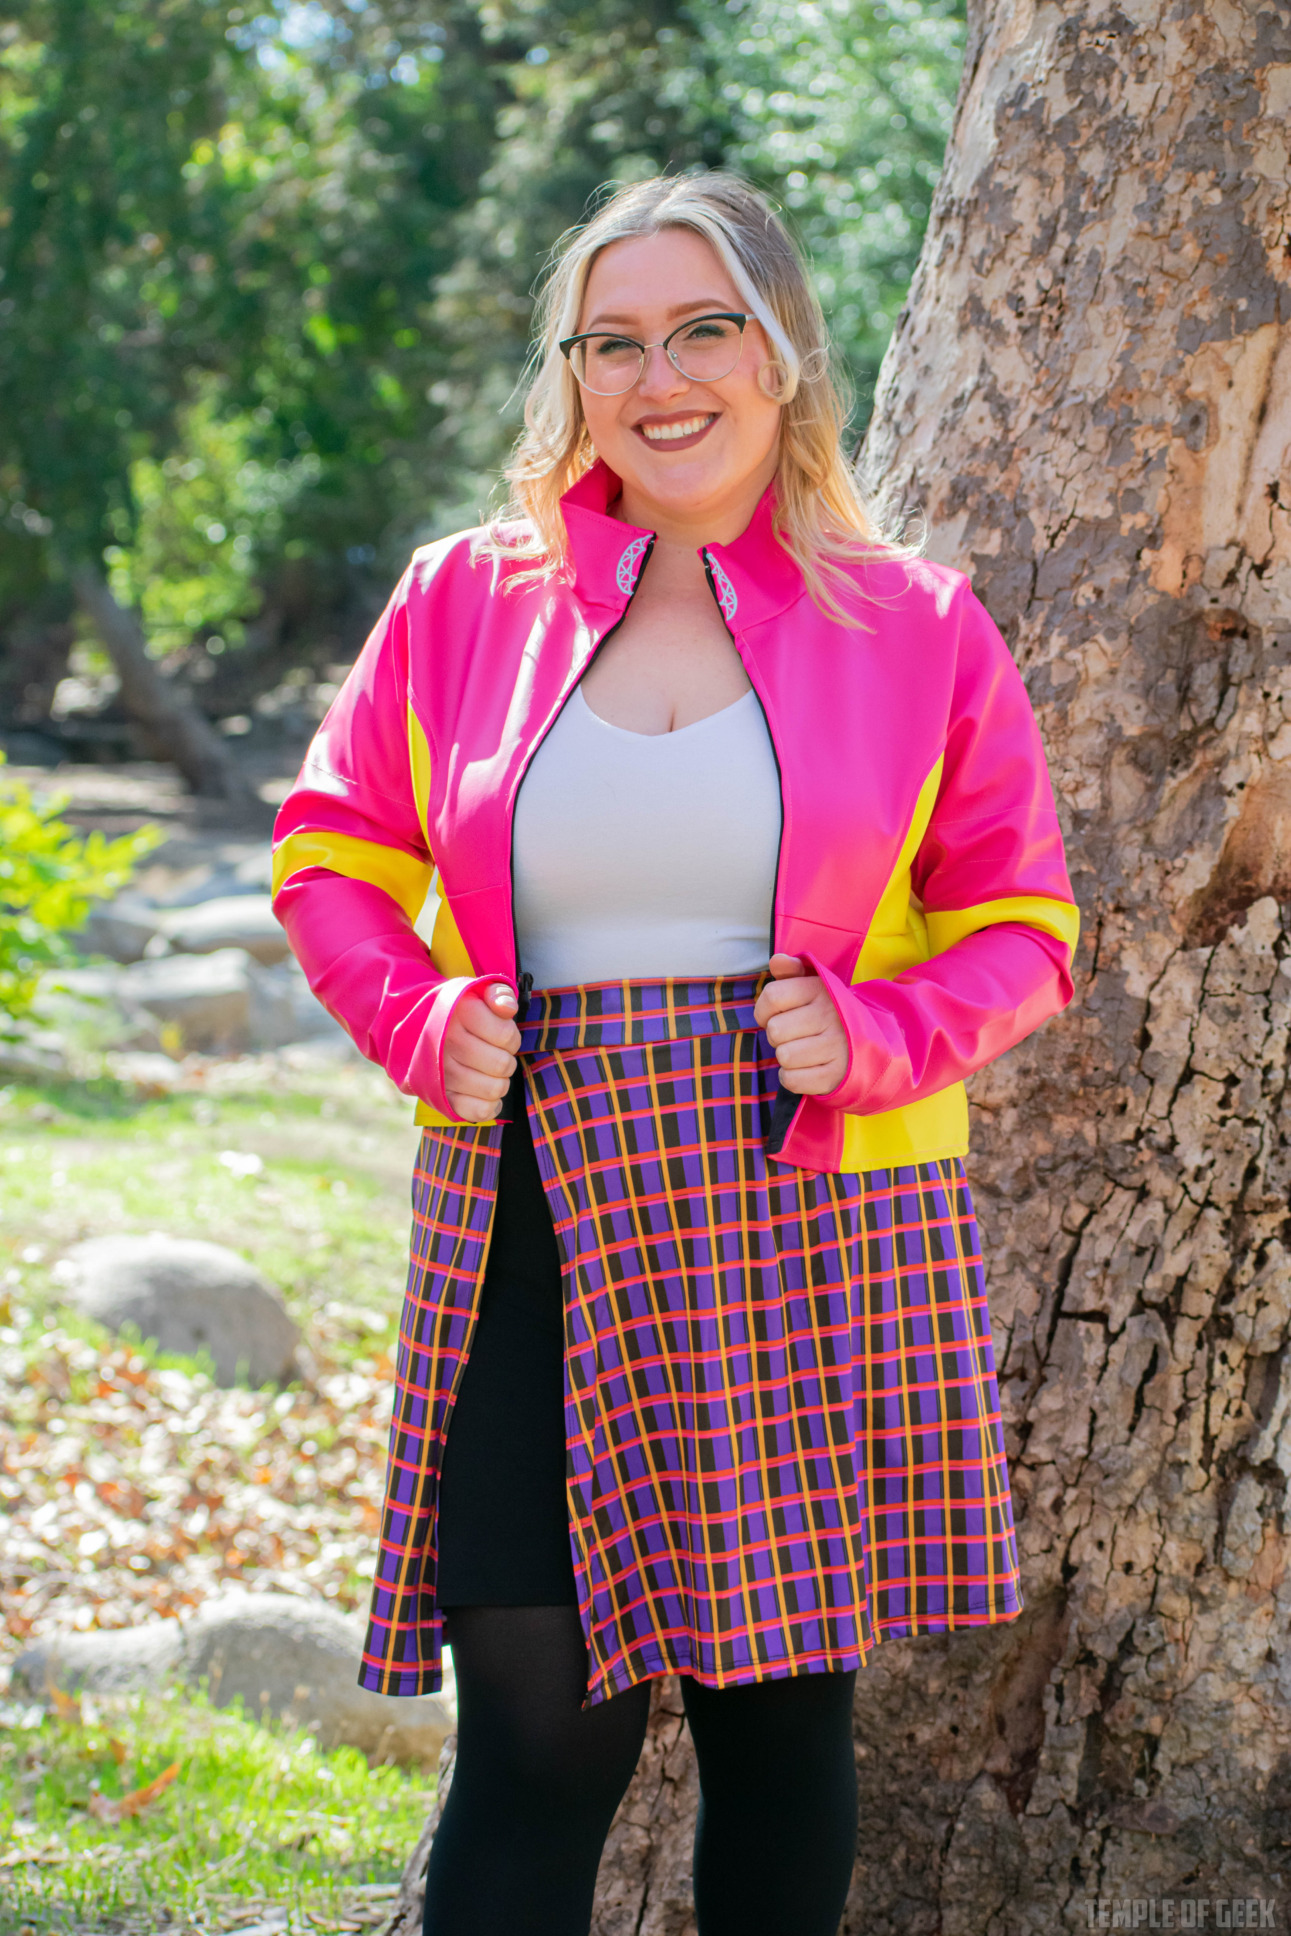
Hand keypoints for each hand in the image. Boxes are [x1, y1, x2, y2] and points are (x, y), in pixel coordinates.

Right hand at [442, 983, 520, 1121]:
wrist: (419, 1030)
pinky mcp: (440, 1097)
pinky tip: (485, 1092)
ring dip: (500, 1082)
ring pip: (494, 1089)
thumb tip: (507, 1009)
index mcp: (459, 1013)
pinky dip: (489, 1105)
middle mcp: (446, 1042)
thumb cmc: (460, 1012)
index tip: (500, 1034)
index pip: (507, 1036)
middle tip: (494, 1054)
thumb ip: (499, 994)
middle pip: (502, 1065)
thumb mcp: (477, 993)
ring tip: (488, 1072)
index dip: (511, 1038)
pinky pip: (479, 1111)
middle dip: (506, 1060)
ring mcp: (441, 1072)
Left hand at [753, 953, 848, 1095]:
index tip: (775, 1015)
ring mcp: (837, 1047)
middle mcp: (831, 1016)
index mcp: (821, 990)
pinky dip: (793, 1077)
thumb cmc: (832, 1013)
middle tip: (795, 1036)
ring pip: (783, 1056)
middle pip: (775, 1030)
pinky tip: (807, 1069)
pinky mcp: (837, 1076)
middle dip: (778, 1036)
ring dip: (787, 1058)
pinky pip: (792, 1080)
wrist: (875, 1044)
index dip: (764, 1011)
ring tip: (803, 1052)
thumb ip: (792, 971)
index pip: (771, 997)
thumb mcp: (816, 986)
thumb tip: (776, 961)